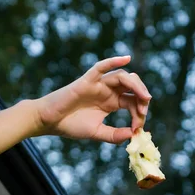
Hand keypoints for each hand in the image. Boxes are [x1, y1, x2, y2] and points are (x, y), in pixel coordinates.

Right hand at [34, 55, 151, 143]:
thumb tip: (133, 135)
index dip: (140, 113)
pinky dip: (114, 61)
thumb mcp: (97, 133)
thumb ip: (114, 135)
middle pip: (132, 87)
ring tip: (144, 97)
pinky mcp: (87, 80)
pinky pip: (101, 67)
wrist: (50, 121)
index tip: (139, 127)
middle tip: (144, 110)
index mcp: (112, 102)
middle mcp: (108, 91)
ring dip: (136, 85)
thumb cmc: (71, 126)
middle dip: (142, 97)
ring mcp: (98, 84)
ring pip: (122, 77)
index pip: (133, 103)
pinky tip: (127, 59)